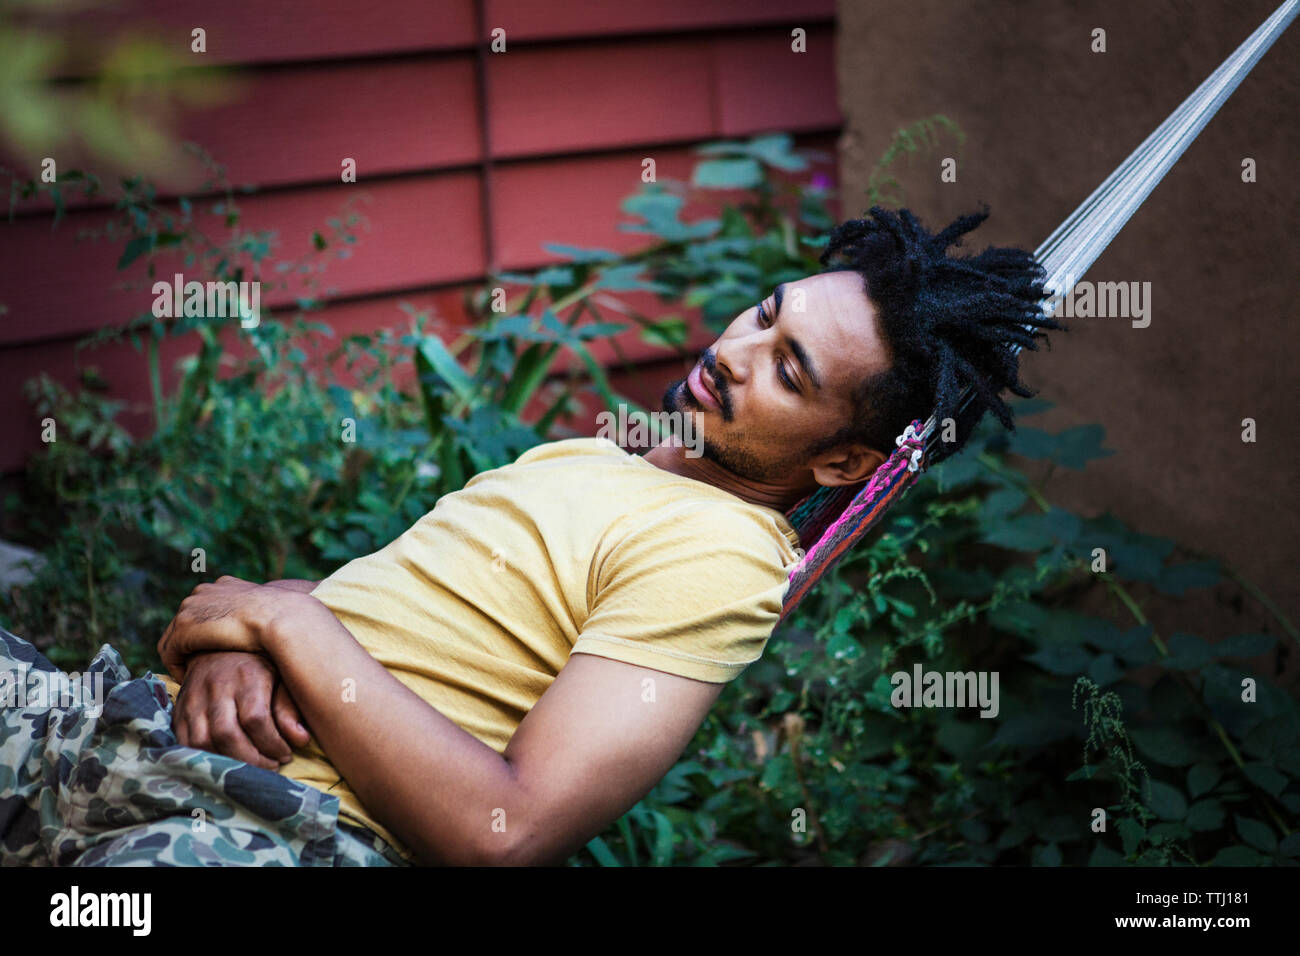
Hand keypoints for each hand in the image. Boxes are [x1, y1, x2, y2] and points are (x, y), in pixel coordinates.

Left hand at [158, 576, 287, 680]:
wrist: (280, 617)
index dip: (206, 631)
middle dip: (190, 644)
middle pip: (185, 622)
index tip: (215, 650)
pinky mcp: (183, 627)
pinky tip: (189, 678)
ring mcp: (190, 608)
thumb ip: (257, 614)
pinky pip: (169, 652)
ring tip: (193, 676)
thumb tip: (265, 627)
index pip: (203, 608)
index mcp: (224, 585)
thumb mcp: (269, 611)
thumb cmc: (284, 619)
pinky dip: (176, 667)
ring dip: (182, 657)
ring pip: (174, 637)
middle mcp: (203, 591)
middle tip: (200, 666)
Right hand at [173, 652, 311, 768]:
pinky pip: (185, 742)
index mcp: (247, 675)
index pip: (256, 719)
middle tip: (269, 766)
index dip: (272, 744)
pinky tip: (225, 762)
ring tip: (249, 767)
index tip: (285, 755)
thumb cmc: (257, 667)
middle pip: (227, 733)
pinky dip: (205, 758)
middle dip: (251, 759)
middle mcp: (216, 686)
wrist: (217, 649)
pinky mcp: (179, 710)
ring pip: (203, 741)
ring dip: (227, 763)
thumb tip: (301, 740)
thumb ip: (289, 709)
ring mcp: (193, 698)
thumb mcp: (280, 678)